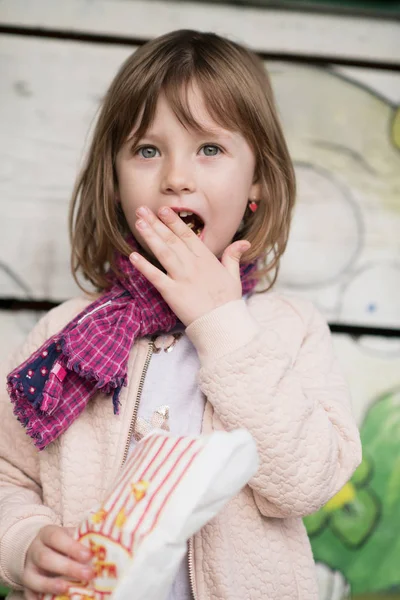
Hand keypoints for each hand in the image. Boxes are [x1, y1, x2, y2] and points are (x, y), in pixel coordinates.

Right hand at [22, 525, 93, 597]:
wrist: (38, 547)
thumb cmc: (61, 543)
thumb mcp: (69, 536)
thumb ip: (81, 541)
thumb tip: (102, 550)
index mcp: (47, 534)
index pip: (57, 537)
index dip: (72, 547)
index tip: (88, 555)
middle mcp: (34, 550)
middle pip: (46, 558)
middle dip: (67, 567)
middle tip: (88, 575)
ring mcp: (28, 569)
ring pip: (33, 577)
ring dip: (51, 585)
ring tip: (67, 589)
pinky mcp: (26, 584)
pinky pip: (28, 593)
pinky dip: (37, 598)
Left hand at [130, 206, 249, 325]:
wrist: (223, 323)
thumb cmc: (229, 301)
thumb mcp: (234, 275)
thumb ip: (233, 256)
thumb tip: (244, 242)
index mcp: (206, 259)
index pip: (187, 236)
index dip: (174, 222)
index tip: (163, 210)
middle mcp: (193, 265)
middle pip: (172, 240)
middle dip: (156, 224)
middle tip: (142, 209)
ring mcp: (182, 278)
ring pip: (163, 253)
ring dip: (150, 237)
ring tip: (138, 223)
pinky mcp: (172, 293)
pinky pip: (156, 277)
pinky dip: (144, 267)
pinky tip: (133, 256)